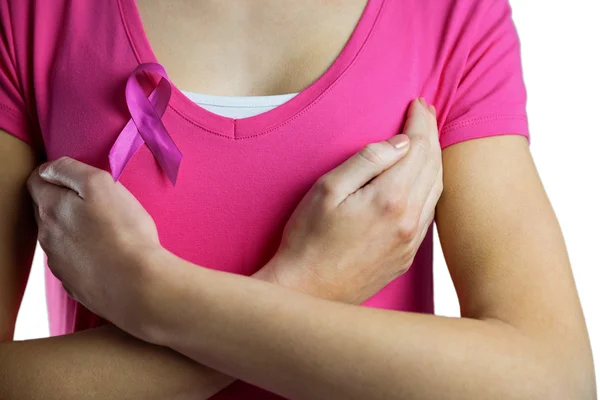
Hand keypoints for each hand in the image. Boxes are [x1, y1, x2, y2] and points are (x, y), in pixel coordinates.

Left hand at [26, 158, 160, 330]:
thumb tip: (49, 168)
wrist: (138, 285)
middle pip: (45, 210)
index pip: (35, 180)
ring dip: (73, 229)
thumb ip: (70, 170)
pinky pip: (73, 262)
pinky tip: (106, 255)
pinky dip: (84, 254)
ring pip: (59, 237)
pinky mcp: (74, 284)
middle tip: (93, 201)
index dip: (53, 172)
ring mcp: (59, 264)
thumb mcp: (102, 184)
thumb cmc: (125, 231)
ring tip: (104, 229)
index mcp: (51, 209)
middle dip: (62, 201)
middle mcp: (48, 237)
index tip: (76, 175)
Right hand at [260, 98, 441, 303]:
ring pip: (436, 189)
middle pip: (433, 166)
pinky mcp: (406, 255)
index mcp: (391, 199)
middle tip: (426, 113)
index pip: (418, 148)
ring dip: (435, 160)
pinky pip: (429, 212)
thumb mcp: (327, 190)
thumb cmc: (309, 240)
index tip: (418, 104)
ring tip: (427, 139)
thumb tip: (401, 143)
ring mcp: (411, 241)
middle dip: (431, 135)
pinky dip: (430, 187)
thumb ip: (367, 161)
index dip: (420, 122)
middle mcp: (410, 220)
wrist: (308, 291)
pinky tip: (422, 179)